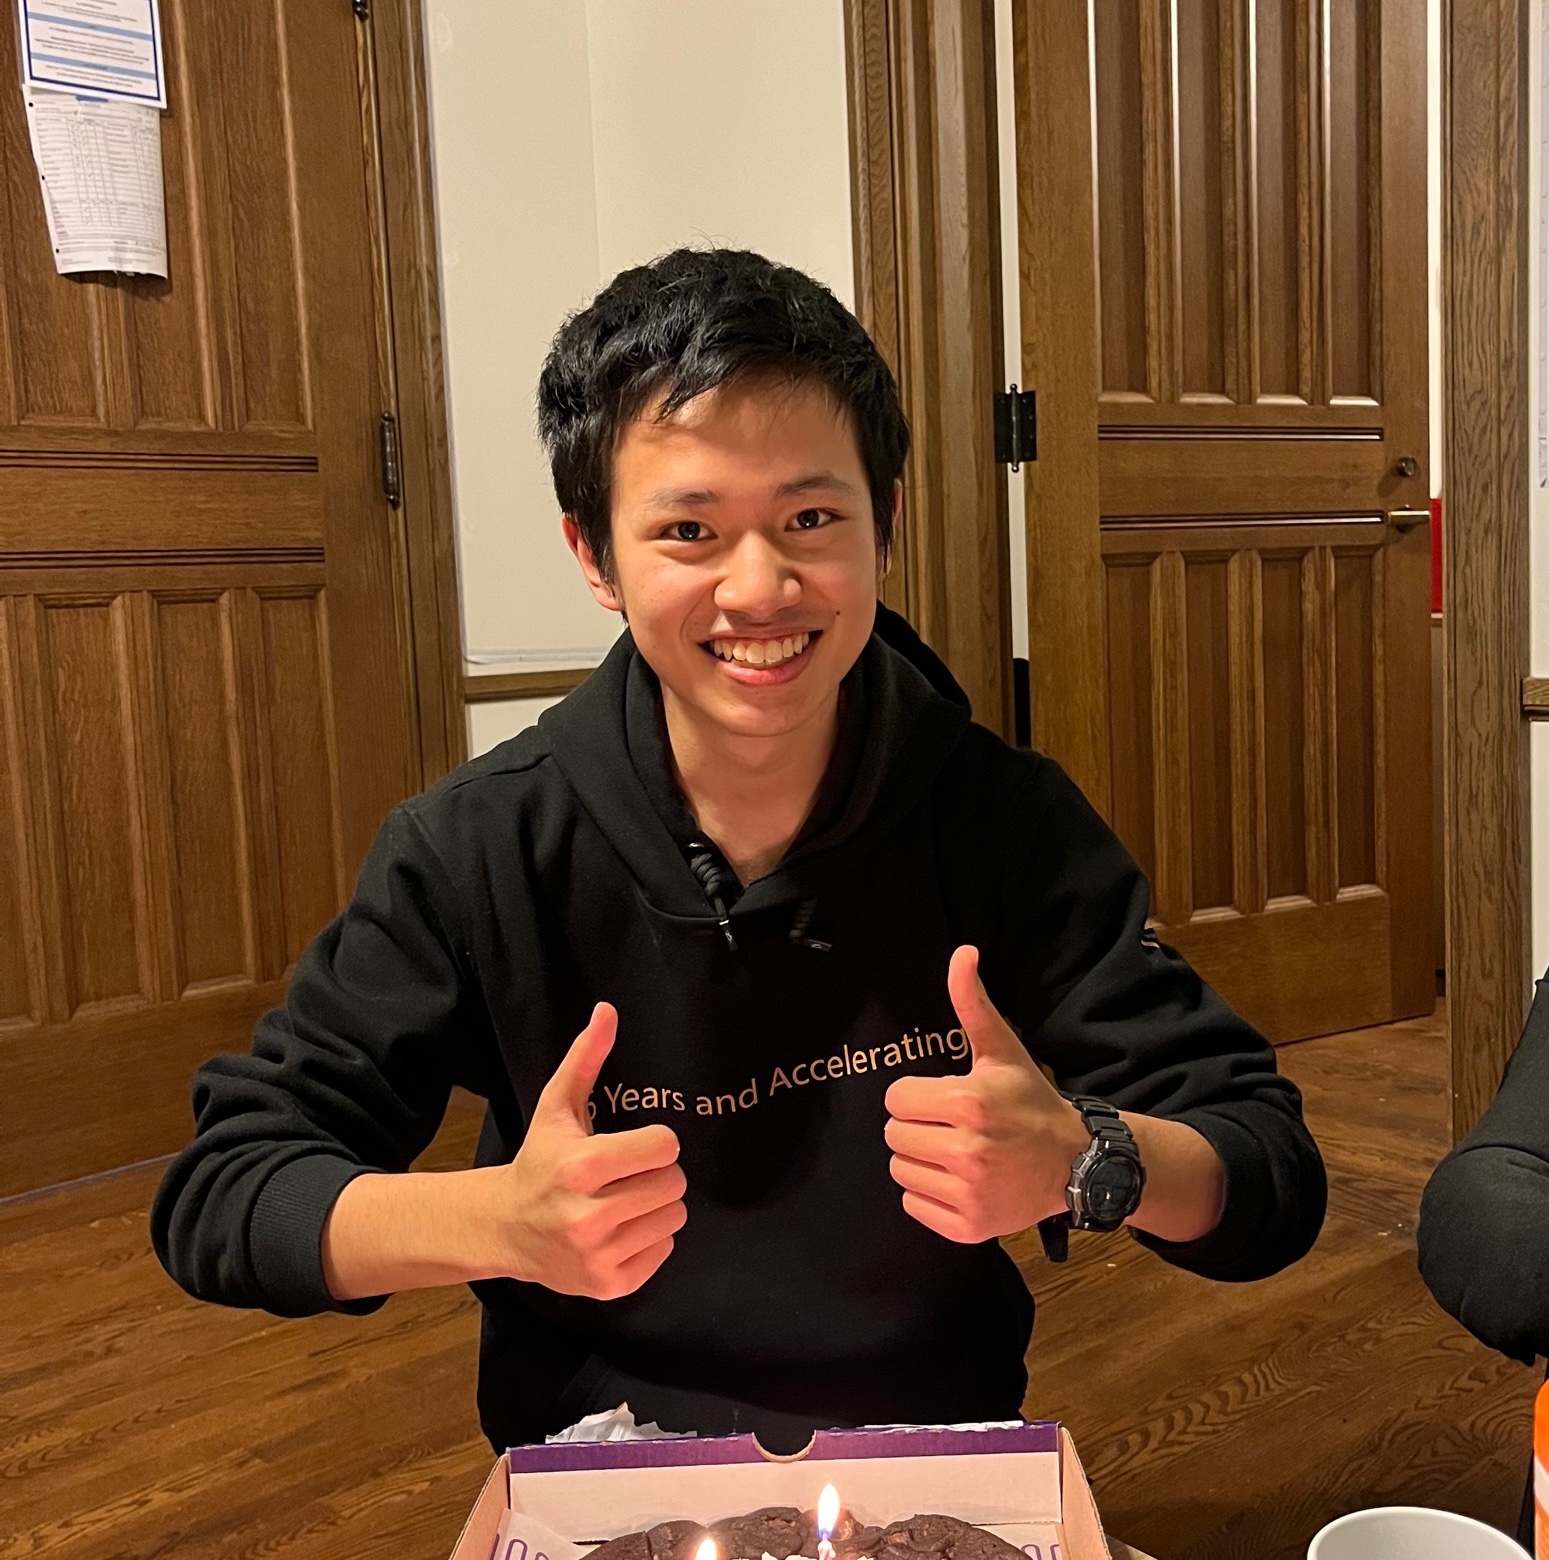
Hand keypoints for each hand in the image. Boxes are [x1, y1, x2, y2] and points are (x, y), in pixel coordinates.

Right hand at [494, 1003, 686, 1298]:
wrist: (504, 1229)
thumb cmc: (539, 1160)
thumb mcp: (557, 1107)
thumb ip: (585, 1058)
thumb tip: (607, 1010)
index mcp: (579, 1166)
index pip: (664, 1147)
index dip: (655, 1142)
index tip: (634, 1146)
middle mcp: (587, 1215)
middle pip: (673, 1183)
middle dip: (657, 1173)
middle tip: (629, 1174)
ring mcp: (597, 1255)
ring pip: (674, 1217)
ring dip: (657, 1206)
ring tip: (625, 1201)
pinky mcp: (608, 1285)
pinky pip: (664, 1251)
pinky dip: (650, 1239)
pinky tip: (620, 1230)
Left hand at [883, 946, 1087, 1243]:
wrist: (1074, 1163)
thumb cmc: (1029, 1101)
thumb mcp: (1002, 1049)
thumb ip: (972, 1003)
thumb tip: (962, 952)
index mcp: (968, 1102)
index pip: (896, 1099)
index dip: (917, 1096)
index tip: (944, 1098)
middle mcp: (967, 1150)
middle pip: (895, 1134)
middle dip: (918, 1126)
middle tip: (951, 1126)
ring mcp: (969, 1193)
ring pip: (900, 1169)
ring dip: (921, 1160)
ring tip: (955, 1152)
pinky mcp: (969, 1226)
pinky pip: (913, 1205)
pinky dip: (929, 1195)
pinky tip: (958, 1181)